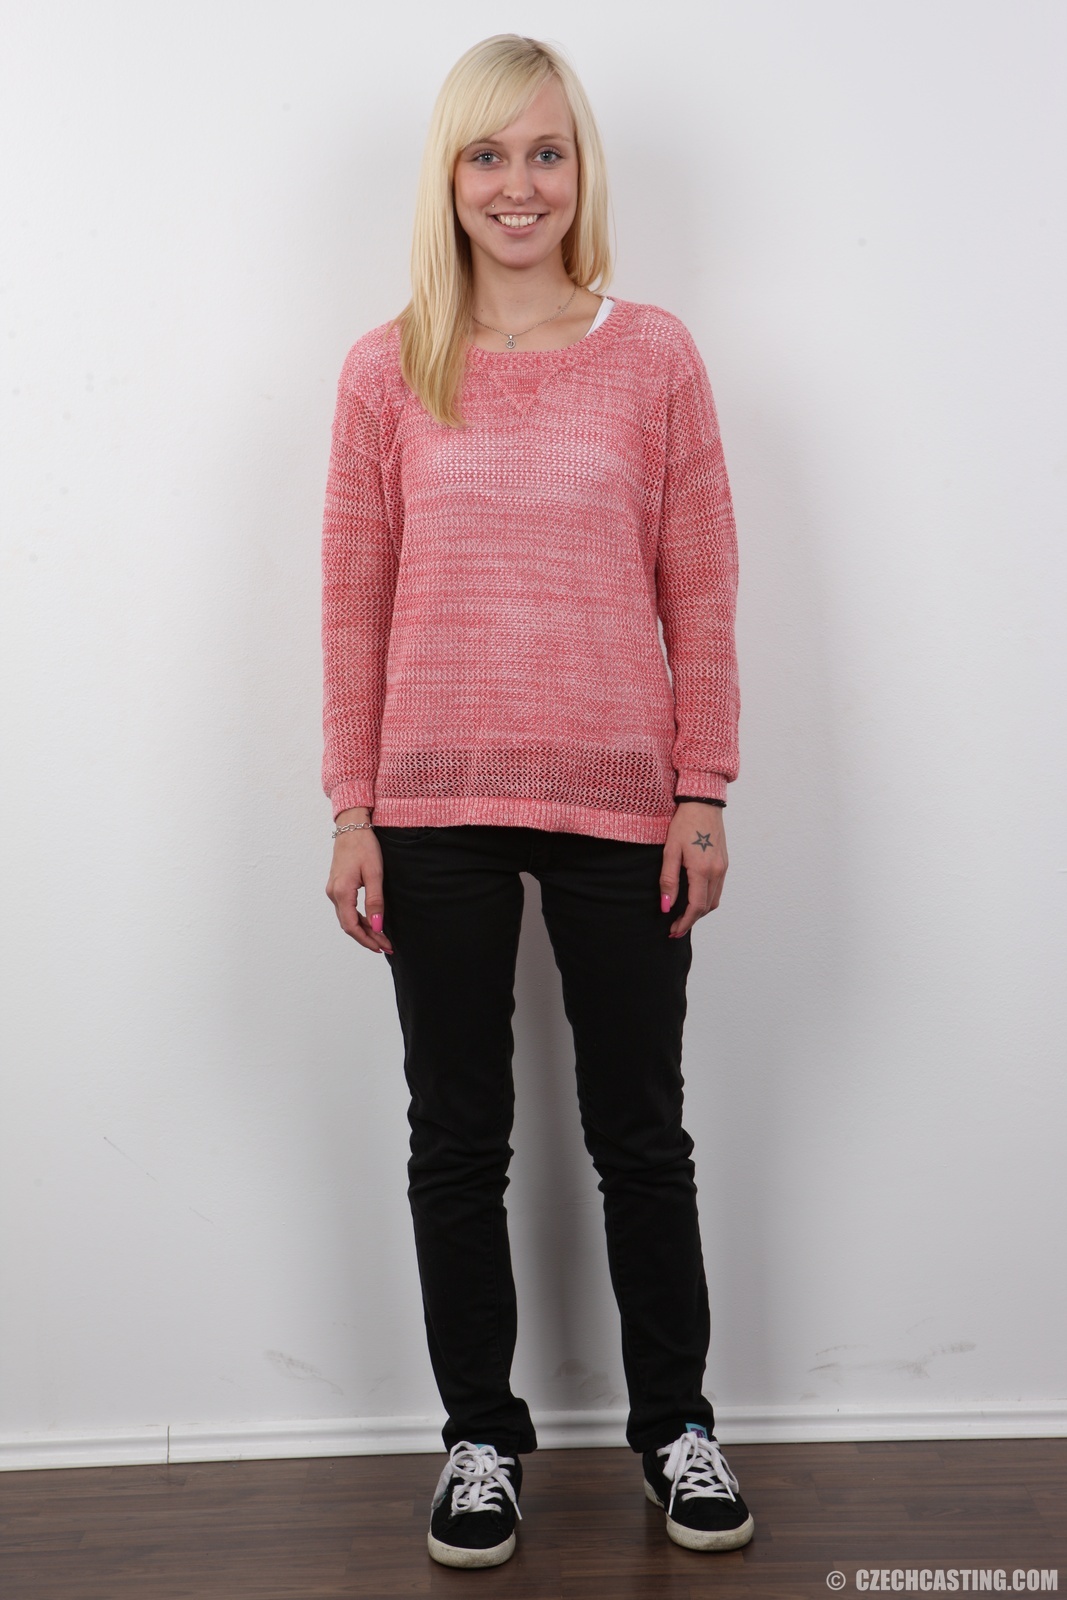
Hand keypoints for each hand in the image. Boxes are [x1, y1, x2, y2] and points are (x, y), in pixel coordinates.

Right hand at [325, 817, 394, 954]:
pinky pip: (346, 909)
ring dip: (364, 929)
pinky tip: (371, 922)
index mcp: (342, 892)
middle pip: (349, 925)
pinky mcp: (337, 886)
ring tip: (381, 937)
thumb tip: (378, 926)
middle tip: (386, 945)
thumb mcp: (374, 874)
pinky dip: (359, 919)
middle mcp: (333, 893)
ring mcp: (333, 890)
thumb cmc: (364, 846)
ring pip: (347, 918)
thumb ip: (375, 902)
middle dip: (367, 938)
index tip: (381, 947)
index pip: (352, 926)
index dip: (366, 940)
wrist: (352, 826)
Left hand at [660, 803, 727, 937]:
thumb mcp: (670, 851)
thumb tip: (666, 906)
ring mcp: (723, 867)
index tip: (672, 931)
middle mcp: (717, 871)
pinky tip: (694, 899)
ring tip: (683, 916)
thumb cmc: (683, 824)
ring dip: (700, 912)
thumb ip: (668, 880)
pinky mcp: (724, 863)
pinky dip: (707, 900)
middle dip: (691, 921)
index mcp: (702, 870)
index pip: (695, 907)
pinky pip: (717, 889)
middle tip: (674, 928)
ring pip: (714, 900)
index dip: (684, 922)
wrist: (703, 803)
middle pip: (707, 907)